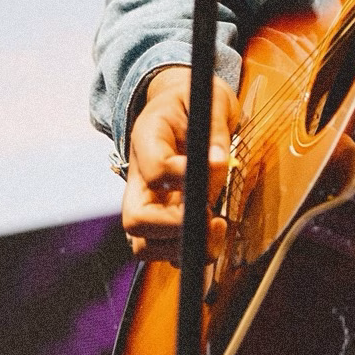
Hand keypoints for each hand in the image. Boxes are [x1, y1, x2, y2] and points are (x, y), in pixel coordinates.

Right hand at [121, 66, 241, 263]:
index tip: (213, 168)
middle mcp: (139, 176)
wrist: (180, 104)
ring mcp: (148, 202)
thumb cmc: (193, 102)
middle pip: (136, 220)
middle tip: (210, 217)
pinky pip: (165, 250)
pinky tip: (213, 235)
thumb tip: (218, 163)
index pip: (152, 168)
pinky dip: (188, 253)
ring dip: (181, 248)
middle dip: (174, 227)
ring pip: (144, 244)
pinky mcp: (162, 219)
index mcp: (146, 138)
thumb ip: (214, 131)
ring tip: (216, 227)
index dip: (180, 176)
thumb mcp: (208, 100)